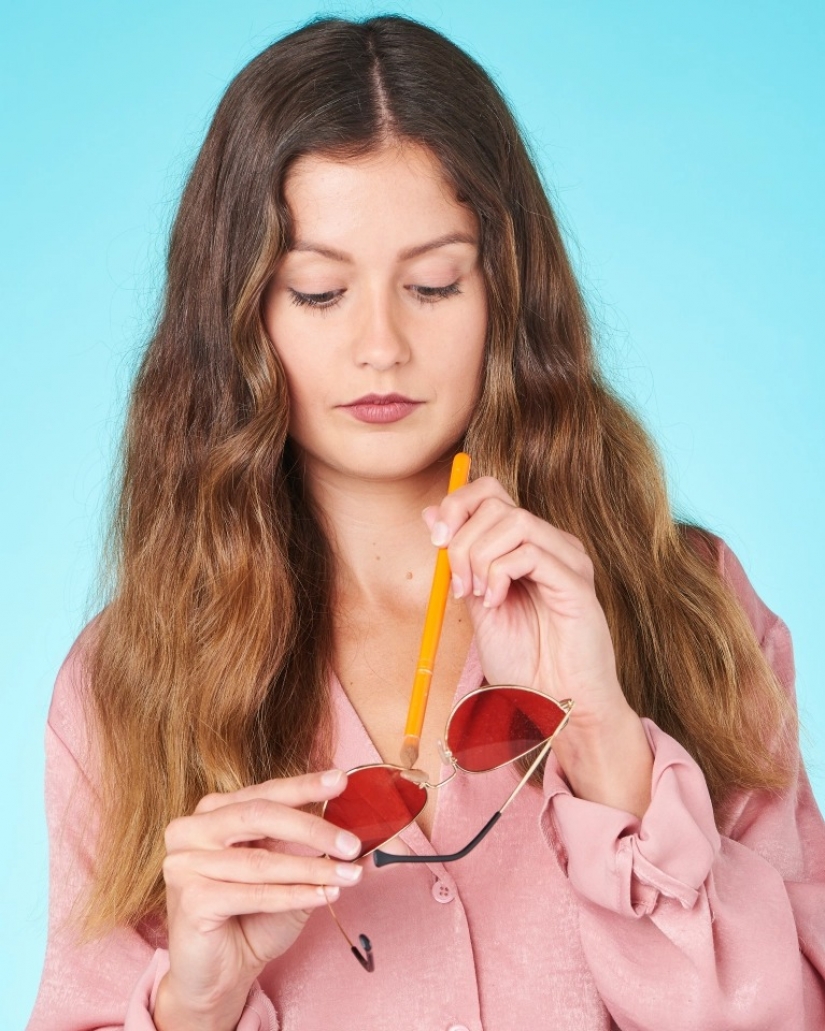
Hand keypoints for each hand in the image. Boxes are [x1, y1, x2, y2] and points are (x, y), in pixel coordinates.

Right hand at [154, 770, 362, 1030]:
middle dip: (312, 828)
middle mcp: (193, 830)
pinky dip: (294, 896)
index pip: (265, 792)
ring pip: (261, 861)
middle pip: (260, 816)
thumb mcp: (285, 872)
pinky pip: (253, 894)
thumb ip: (305, 845)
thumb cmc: (252, 917)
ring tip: (350, 875)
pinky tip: (325, 897)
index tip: (340, 781)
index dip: (304, 786)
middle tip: (351, 843)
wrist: (220, 975)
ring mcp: (185, 863)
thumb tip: (349, 827)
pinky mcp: (191, 900)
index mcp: (215, 811)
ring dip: (312, 869)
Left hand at [424, 476, 652, 814]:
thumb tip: (430, 514)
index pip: (491, 492)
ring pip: (514, 521)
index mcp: (527, 545)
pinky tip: (495, 602)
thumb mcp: (476, 602)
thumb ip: (459, 559)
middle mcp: (551, 543)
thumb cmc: (523, 662)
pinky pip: (531, 552)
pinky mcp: (576, 582)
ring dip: (479, 556)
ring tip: (476, 594)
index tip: (435, 540)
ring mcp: (567, 559)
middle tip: (457, 582)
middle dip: (461, 538)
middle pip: (497, 501)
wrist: (556, 706)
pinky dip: (499, 574)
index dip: (457, 505)